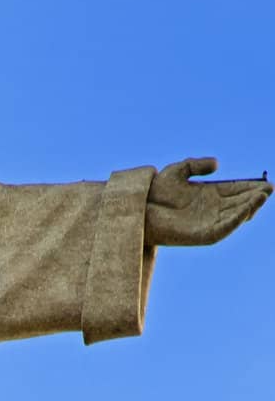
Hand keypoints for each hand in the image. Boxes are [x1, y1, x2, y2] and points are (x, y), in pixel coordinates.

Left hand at [145, 158, 270, 246]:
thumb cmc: (155, 191)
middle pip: (239, 203)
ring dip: (250, 207)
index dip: (251, 187)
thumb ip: (196, 165)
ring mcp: (207, 223)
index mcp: (209, 195)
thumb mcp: (178, 171)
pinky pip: (223, 229)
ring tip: (263, 196)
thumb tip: (217, 164)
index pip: (236, 190)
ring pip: (235, 216)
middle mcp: (211, 210)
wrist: (139, 209)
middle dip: (255, 196)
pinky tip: (246, 209)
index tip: (266, 182)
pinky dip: (235, 220)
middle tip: (270, 188)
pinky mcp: (201, 235)